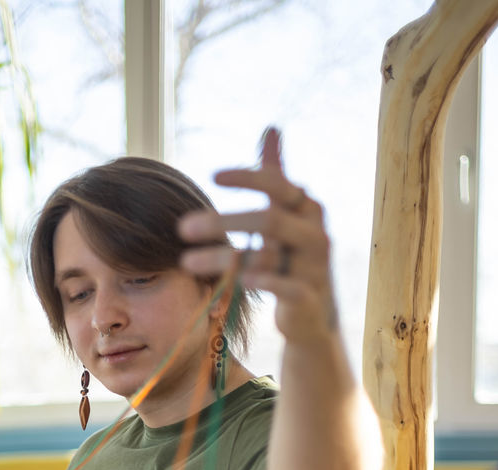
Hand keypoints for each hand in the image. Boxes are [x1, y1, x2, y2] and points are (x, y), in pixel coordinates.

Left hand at [178, 126, 336, 344]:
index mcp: (307, 209)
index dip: (248, 178)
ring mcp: (314, 267)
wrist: (314, 314)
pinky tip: (235, 281)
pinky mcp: (308, 298)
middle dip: (222, 222)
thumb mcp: (288, 215)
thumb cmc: (293, 257)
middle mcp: (315, 233)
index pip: (278, 184)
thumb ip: (277, 176)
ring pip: (266, 257)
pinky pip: (284, 287)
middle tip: (182, 228)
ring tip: (186, 262)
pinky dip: (260, 283)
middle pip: (268, 220)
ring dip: (221, 258)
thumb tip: (271, 128)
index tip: (212, 177)